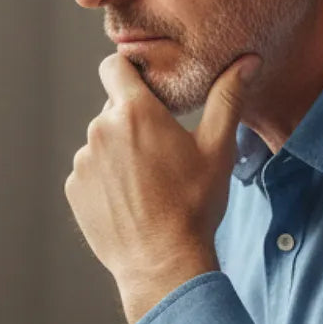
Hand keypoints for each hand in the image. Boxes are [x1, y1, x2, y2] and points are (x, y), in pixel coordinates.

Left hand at [65, 54, 259, 322]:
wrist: (163, 263)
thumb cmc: (194, 205)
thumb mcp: (217, 149)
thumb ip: (228, 98)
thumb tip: (248, 60)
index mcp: (134, 111)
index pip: (113, 65)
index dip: (129, 71)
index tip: (147, 87)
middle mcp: (100, 129)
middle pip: (113, 108)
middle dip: (134, 120)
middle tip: (162, 151)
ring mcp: (83, 160)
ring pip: (101, 142)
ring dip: (119, 152)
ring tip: (149, 183)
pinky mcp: (74, 188)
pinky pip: (90, 171)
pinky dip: (106, 179)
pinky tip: (131, 201)